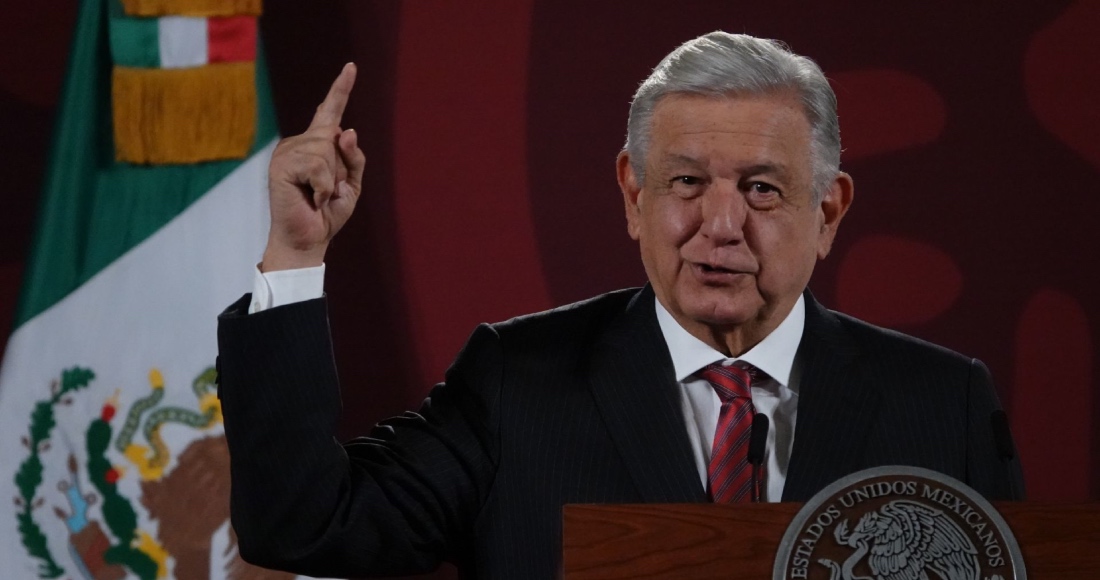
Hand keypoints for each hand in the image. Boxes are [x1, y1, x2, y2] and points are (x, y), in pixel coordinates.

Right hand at [262, 63, 364, 270]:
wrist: (308, 240)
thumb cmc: (327, 214)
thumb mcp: (351, 184)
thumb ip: (353, 157)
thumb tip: (346, 130)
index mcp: (316, 145)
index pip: (330, 112)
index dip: (341, 89)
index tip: (351, 67)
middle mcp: (299, 143)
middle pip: (334, 137)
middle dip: (340, 169)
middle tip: (325, 192)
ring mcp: (287, 152)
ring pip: (326, 151)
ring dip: (330, 181)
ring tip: (316, 196)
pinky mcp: (280, 165)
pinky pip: (317, 166)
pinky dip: (323, 187)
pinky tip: (310, 198)